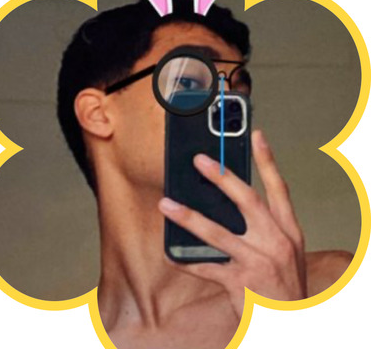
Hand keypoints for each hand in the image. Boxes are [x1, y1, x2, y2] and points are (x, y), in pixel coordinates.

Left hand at [158, 130, 306, 318]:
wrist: (291, 322)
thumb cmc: (286, 282)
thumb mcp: (286, 249)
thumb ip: (266, 225)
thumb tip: (231, 201)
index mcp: (288, 230)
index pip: (279, 188)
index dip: (267, 160)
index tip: (256, 135)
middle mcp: (276, 241)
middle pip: (247, 200)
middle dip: (222, 177)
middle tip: (198, 160)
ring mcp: (258, 261)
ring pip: (218, 233)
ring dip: (189, 217)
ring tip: (166, 204)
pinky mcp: (240, 282)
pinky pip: (206, 268)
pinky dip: (186, 261)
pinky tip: (170, 253)